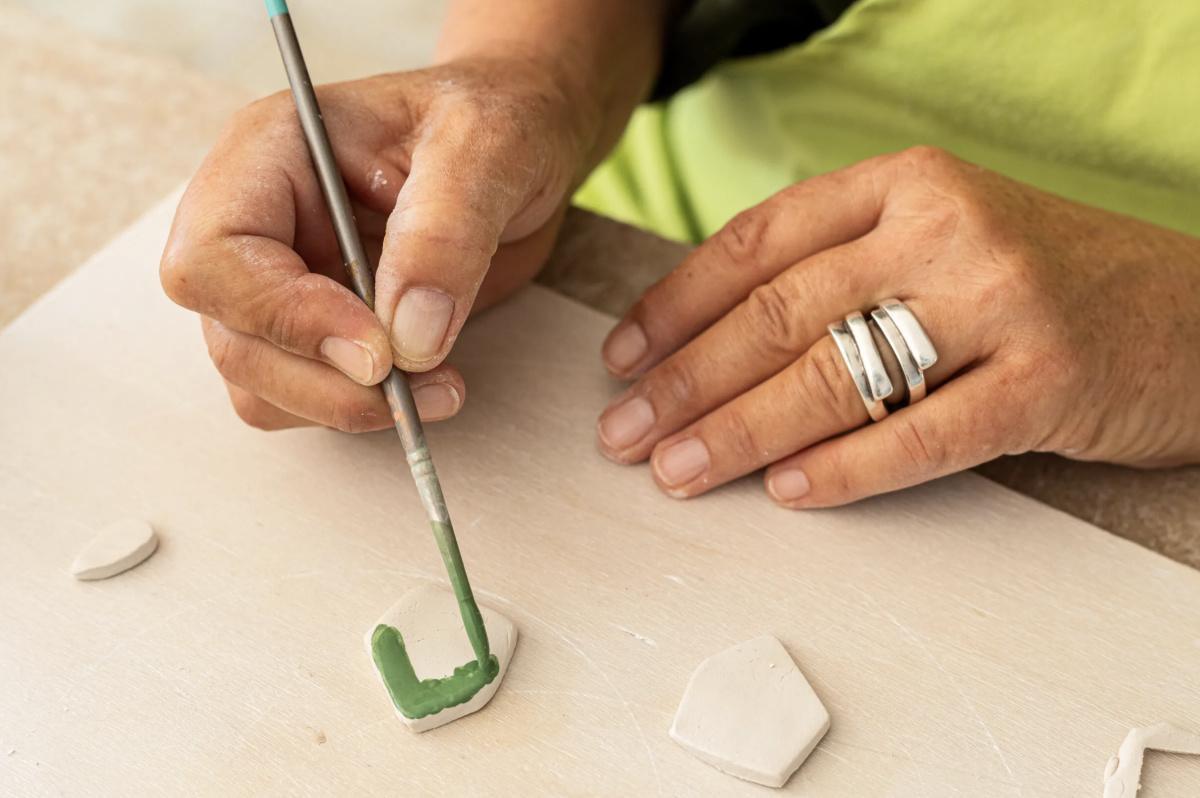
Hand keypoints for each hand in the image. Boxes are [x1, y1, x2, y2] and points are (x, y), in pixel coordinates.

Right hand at [161, 57, 593, 431]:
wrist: (518, 150)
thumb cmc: (495, 123)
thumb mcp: (488, 149)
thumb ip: (446, 234)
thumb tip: (408, 337)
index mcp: (270, 152)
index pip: (213, 255)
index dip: (286, 316)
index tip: (380, 349)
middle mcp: (258, 220)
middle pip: (232, 335)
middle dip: (323, 381)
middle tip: (418, 383)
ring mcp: (280, 281)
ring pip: (259, 382)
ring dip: (345, 406)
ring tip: (439, 386)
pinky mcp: (314, 329)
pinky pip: (302, 398)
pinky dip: (358, 411)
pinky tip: (423, 385)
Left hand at [596, 147, 1199, 506]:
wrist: (1194, 313)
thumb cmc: (1042, 281)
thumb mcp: (939, 238)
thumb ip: (840, 266)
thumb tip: (709, 340)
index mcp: (905, 184)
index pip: (758, 242)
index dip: (677, 305)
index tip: (624, 358)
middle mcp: (946, 230)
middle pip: (780, 314)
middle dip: (687, 381)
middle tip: (626, 430)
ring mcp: (1001, 302)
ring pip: (834, 376)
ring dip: (740, 433)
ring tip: (680, 470)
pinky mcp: (1046, 382)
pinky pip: (919, 436)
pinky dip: (844, 470)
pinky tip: (787, 493)